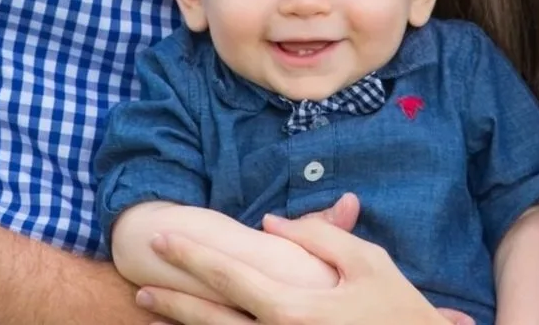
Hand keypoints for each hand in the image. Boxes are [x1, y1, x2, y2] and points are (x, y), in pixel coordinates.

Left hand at [134, 194, 441, 324]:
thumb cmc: (399, 311)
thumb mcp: (368, 262)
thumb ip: (319, 236)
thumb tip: (271, 224)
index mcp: (293, 309)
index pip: (229, 276)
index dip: (192, 256)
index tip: (163, 238)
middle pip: (211, 317)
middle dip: (173, 298)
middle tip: (139, 282)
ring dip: (184, 323)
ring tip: (151, 307)